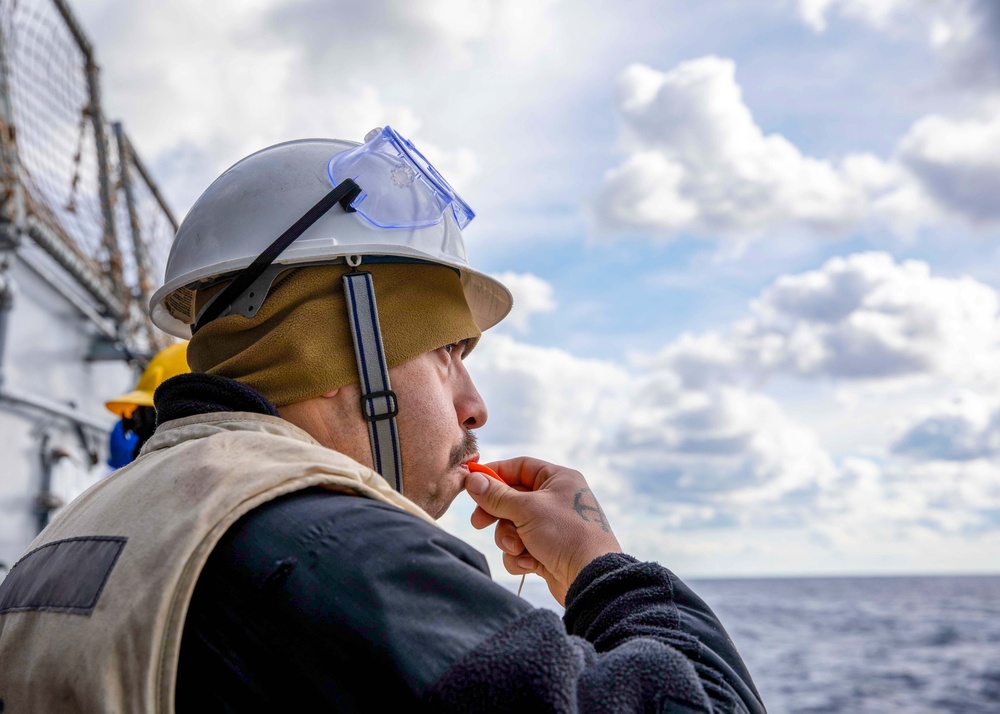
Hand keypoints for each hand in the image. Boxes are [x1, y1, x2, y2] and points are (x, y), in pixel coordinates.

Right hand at [465, 456, 621, 605]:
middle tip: (479, 522)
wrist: (590, 577)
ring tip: (518, 548)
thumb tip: (472, 479)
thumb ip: (496, 495)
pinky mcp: (547, 551)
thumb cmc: (565, 534)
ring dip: (509, 539)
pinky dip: (520, 556)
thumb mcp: (526, 509)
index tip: (472, 482)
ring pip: (512, 526)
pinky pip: (520, 547)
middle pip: (512, 498)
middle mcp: (555, 499)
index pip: (520, 467)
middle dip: (496, 514)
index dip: (494, 474)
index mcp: (558, 479)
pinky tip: (531, 564)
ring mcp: (551, 526)